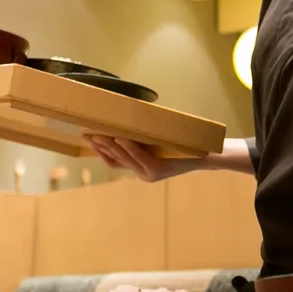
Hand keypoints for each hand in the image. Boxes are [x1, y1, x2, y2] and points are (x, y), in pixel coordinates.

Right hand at [86, 135, 201, 182]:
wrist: (204, 155)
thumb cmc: (182, 144)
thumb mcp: (158, 141)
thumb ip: (143, 137)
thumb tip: (127, 117)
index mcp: (140, 169)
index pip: (113, 162)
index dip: (99, 151)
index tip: (88, 138)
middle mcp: (142, 174)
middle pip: (115, 161)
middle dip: (100, 148)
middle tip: (87, 135)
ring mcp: (149, 174)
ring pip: (124, 159)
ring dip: (110, 146)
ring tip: (99, 135)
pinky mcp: (157, 170)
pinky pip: (138, 156)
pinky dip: (128, 146)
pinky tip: (120, 137)